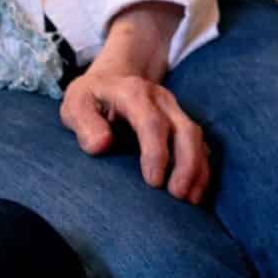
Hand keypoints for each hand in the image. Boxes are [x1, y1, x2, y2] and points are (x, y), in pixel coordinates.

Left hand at [59, 1, 209, 203]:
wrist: (112, 77)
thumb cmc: (91, 97)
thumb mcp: (75, 104)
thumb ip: (84, 123)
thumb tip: (102, 145)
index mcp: (133, 92)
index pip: (151, 121)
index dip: (156, 151)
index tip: (154, 182)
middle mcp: (161, 99)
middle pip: (184, 129)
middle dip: (187, 163)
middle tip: (179, 195)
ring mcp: (175, 110)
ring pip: (196, 137)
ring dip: (197, 169)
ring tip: (192, 200)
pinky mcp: (181, 123)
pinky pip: (199, 145)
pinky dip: (202, 168)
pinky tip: (197, 193)